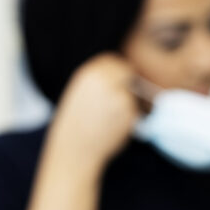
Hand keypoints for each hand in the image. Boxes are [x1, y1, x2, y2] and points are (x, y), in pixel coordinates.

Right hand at [48, 54, 140, 171]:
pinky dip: (127, 120)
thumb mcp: (80, 93)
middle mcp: (106, 80)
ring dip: (125, 104)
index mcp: (90, 73)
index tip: (116, 80)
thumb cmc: (75, 124)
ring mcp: (120, 95)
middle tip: (116, 100)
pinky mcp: (130, 112)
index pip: (113, 60)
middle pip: (126, 72)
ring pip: (131, 94)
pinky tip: (111, 128)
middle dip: (126, 83)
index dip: (117, 70)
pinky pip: (134, 112)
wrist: (75, 149)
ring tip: (106, 120)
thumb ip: (100, 80)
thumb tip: (124, 73)